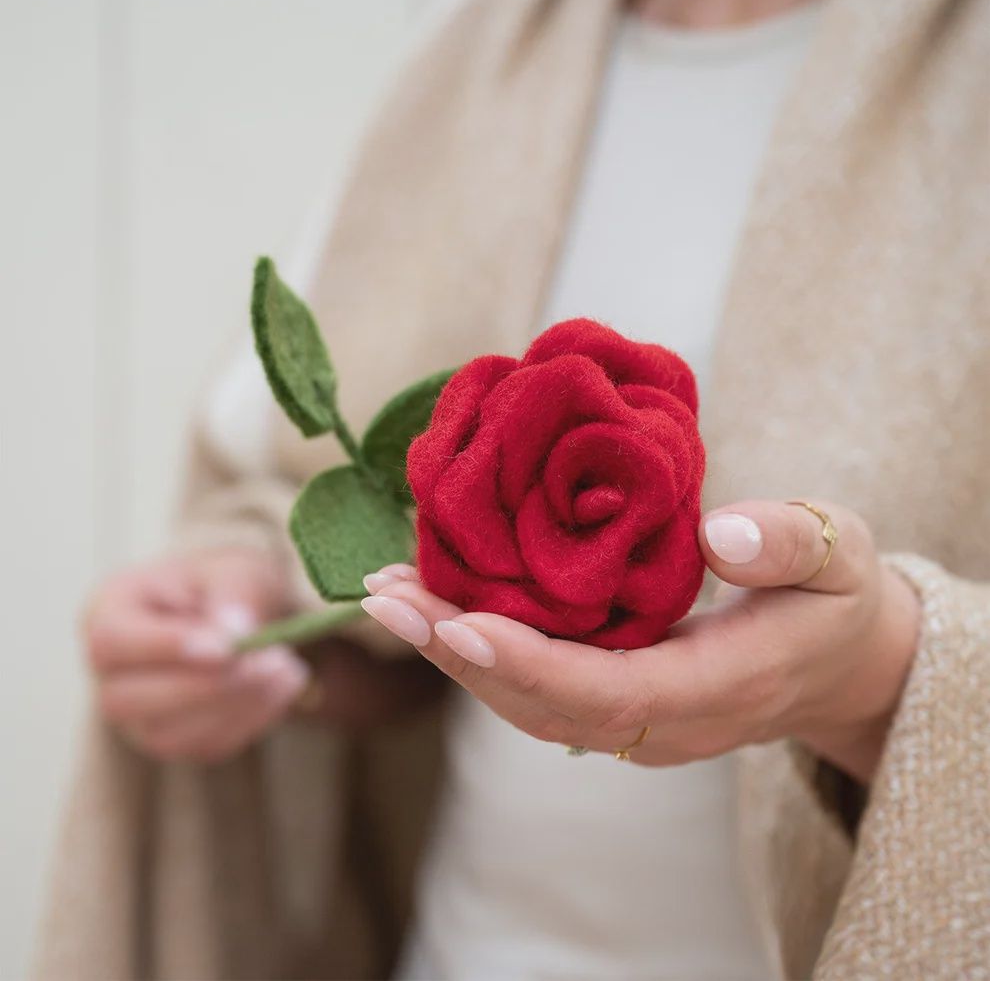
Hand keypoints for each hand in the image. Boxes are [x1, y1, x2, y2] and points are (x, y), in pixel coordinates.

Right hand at [85, 547, 309, 761]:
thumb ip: (235, 591)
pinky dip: (251, 721)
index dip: (166, 648)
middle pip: (129, 699)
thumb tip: (235, 630)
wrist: (243, 615)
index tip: (226, 648)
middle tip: (273, 659)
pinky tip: (284, 686)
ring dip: (235, 707)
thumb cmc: (227, 584)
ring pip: (168, 735)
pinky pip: (205, 747)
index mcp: (109, 613)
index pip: (113, 640)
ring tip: (288, 668)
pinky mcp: (174, 739)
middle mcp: (111, 672)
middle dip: (208, 685)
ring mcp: (137, 715)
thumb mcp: (238, 568)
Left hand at [360, 501, 920, 781]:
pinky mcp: (616, 701)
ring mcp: (634, 721)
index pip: (606, 694)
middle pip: (541, 707)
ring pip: (528, 704)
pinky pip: (536, 686)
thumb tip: (720, 534)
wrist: (838, 659)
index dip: (526, 664)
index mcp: (715, 690)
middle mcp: (662, 722)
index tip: (455, 622)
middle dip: (455, 656)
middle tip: (382, 600)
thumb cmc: (834, 599)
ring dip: (451, 654)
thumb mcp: (839, 555)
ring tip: (386, 598)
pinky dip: (478, 650)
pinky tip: (436, 605)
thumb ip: (790, 545)